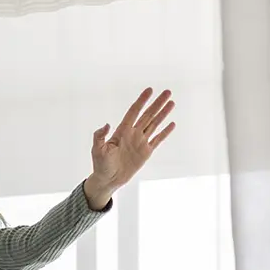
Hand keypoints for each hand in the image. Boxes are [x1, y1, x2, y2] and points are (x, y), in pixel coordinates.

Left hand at [85, 88, 176, 207]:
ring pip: (154, 124)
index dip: (141, 101)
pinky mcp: (146, 152)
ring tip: (172, 102)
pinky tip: (172, 124)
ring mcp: (140, 142)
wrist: (108, 180)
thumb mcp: (97, 150)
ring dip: (163, 113)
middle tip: (167, 91)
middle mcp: (133, 134)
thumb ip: (99, 136)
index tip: (149, 90)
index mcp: (122, 131)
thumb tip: (106, 125)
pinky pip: (157, 139)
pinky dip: (165, 132)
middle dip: (157, 103)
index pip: (134, 112)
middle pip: (147, 115)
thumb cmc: (100, 165)